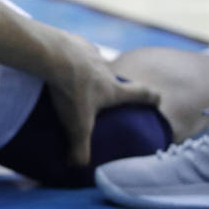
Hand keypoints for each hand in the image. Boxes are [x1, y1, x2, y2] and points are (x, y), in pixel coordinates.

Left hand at [47, 33, 160, 164]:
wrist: (52, 55)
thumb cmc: (70, 91)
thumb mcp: (76, 125)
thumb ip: (80, 148)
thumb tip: (78, 167)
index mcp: (113, 89)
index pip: (141, 93)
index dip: (151, 98)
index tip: (157, 99)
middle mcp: (105, 68)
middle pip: (113, 77)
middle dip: (109, 85)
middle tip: (99, 94)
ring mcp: (88, 51)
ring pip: (92, 62)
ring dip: (86, 70)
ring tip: (71, 79)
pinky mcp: (71, 41)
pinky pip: (72, 49)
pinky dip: (67, 57)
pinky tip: (54, 63)